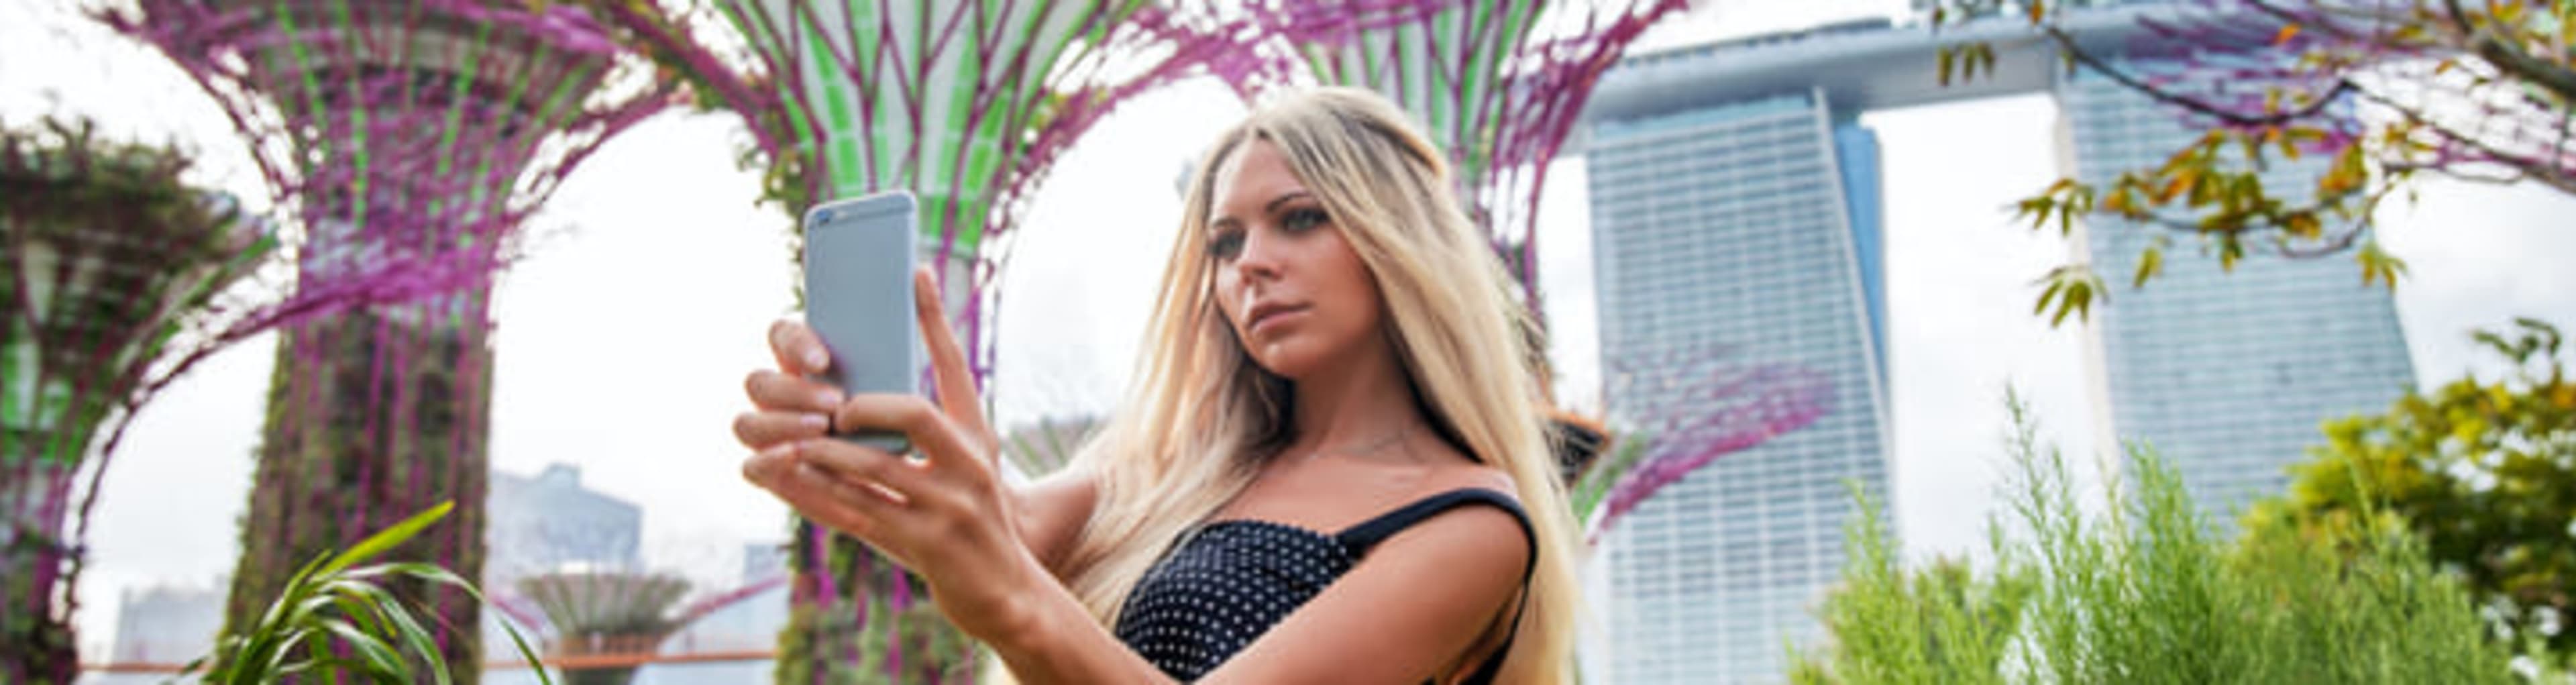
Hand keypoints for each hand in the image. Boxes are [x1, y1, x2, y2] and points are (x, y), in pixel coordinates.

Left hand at [739, 267, 1037, 639]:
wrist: (1009, 595)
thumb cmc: (974, 525)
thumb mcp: (969, 472)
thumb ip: (931, 433)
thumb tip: (863, 396)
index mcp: (977, 440)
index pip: (955, 368)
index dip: (933, 320)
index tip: (913, 273)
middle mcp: (969, 468)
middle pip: (910, 415)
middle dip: (858, 406)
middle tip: (826, 405)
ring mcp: (949, 509)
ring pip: (872, 468)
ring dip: (819, 452)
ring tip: (784, 442)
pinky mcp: (925, 547)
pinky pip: (857, 513)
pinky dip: (814, 494)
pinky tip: (781, 480)